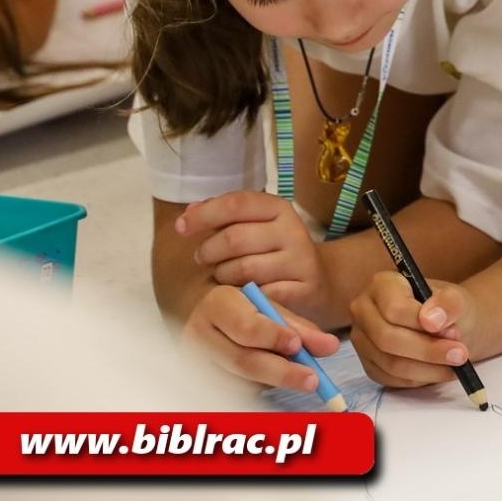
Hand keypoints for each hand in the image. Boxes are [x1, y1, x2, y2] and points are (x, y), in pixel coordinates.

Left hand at [177, 191, 335, 323]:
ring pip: (244, 269)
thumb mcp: (254, 226)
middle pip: (234, 238)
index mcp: (278, 208)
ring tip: (223, 276)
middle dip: (208, 251)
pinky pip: (260, 295)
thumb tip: (188, 211)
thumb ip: (222, 217)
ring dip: (223, 276)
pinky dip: (244, 296)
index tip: (181, 228)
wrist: (320, 280)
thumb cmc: (274, 251)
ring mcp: (300, 260)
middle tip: (201, 259)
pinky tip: (242, 294)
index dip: (204, 214)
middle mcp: (292, 230)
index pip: (235, 203)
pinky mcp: (304, 289)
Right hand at [182, 284, 338, 391]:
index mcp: (218, 304)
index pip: (245, 326)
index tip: (298, 346)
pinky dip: (261, 388)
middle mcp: (200, 334)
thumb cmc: (244, 308)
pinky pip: (236, 391)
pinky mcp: (199, 382)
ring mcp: (195, 362)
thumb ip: (300, 327)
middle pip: (242, 360)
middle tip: (312, 380)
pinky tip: (275, 380)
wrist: (202, 314)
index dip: (272, 337)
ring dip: (274, 381)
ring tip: (301, 377)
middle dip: (282, 372)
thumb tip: (330, 347)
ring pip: (241, 381)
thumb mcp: (269, 308)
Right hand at [349, 271, 476, 387]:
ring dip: (428, 369)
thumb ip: (448, 304)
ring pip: (391, 363)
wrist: (445, 325)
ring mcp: (363, 341)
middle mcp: (364, 311)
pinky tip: (441, 371)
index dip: (422, 324)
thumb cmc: (446, 308)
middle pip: (388, 338)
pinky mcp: (370, 365)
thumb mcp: (456, 299)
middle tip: (460, 355)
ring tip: (456, 364)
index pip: (394, 309)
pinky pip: (392, 379)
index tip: (454, 333)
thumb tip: (432, 320)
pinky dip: (421, 379)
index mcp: (382, 285)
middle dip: (428, 350)